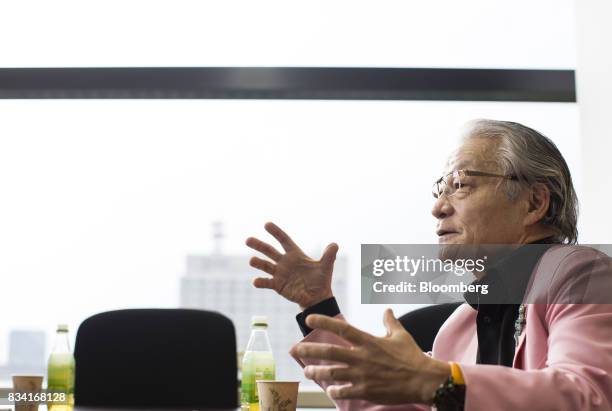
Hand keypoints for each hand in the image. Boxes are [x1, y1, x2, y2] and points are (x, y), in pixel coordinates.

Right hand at [246, 222, 338, 309]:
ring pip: (265, 266)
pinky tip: (255, 281)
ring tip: (251, 260)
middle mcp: (284, 262)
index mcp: (295, 254)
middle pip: (269, 251)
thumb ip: (329, 255)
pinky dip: (261, 282)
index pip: (284, 240)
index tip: (266, 224)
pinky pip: (267, 282)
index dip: (276, 232)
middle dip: (258, 245)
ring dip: (257, 262)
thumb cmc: (320, 280)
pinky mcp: (277, 285)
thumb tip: (335, 244)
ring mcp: (279, 274)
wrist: (317, 297)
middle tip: (247, 240)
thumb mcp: (326, 266)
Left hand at [294, 309, 449, 404]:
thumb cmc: (413, 357)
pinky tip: (330, 390)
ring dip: (317, 372)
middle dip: (310, 351)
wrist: (425, 380)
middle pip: (330, 352)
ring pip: (333, 373)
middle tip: (295, 350)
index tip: (309, 319)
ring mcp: (363, 375)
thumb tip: (387, 309)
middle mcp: (362, 357)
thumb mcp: (401, 335)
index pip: (342, 329)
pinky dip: (335, 391)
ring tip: (307, 371)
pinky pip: (345, 391)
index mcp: (369, 341)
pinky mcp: (367, 390)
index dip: (324, 322)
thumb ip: (390, 321)